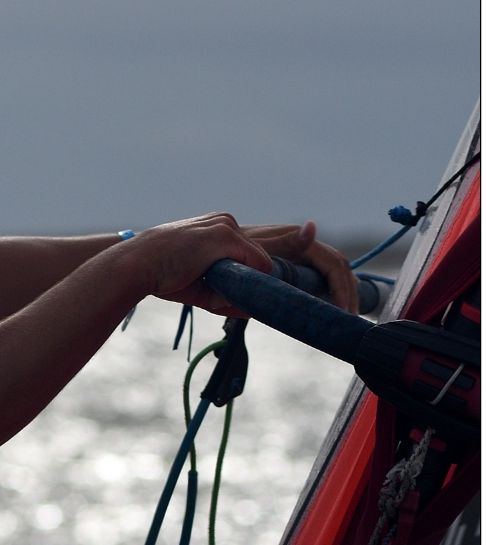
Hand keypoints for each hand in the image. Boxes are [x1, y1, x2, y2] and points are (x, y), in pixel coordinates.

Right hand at [120, 212, 273, 315]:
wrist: (136, 266)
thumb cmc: (160, 273)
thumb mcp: (197, 283)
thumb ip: (222, 296)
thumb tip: (248, 312)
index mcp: (215, 227)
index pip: (246, 254)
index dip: (238, 277)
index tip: (217, 289)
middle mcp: (225, 221)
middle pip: (255, 259)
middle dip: (240, 281)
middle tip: (210, 290)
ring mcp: (227, 227)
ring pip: (258, 263)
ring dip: (239, 282)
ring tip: (205, 285)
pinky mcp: (227, 237)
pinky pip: (257, 265)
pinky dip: (241, 282)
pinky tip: (211, 282)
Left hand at [233, 220, 357, 310]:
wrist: (195, 253)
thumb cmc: (222, 251)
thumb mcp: (253, 247)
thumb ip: (284, 242)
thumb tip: (312, 227)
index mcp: (294, 238)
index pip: (332, 263)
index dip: (341, 287)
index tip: (342, 310)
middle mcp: (296, 243)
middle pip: (334, 266)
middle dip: (347, 291)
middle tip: (350, 317)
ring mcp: (290, 251)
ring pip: (326, 269)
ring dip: (339, 289)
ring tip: (347, 311)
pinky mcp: (281, 262)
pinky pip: (310, 273)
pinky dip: (324, 286)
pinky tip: (331, 297)